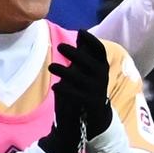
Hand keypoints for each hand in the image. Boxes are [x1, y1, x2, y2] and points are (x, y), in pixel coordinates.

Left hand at [41, 30, 111, 152]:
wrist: (93, 120)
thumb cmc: (86, 91)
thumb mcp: (87, 72)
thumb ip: (84, 55)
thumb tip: (81, 34)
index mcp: (101, 70)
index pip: (100, 52)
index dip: (92, 41)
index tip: (81, 32)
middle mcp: (102, 79)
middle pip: (91, 63)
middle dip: (76, 54)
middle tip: (60, 47)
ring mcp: (96, 92)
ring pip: (81, 78)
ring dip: (65, 71)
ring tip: (52, 67)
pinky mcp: (89, 104)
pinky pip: (75, 94)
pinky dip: (64, 89)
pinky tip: (56, 86)